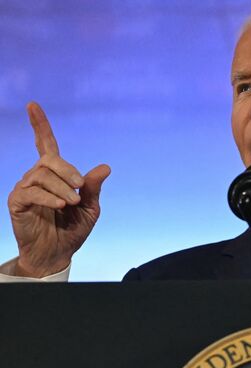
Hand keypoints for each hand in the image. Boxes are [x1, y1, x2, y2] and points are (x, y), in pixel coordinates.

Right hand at [7, 102, 110, 276]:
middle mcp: (38, 177)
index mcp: (56, 175)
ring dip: (61, 187)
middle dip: (68, 170)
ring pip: (41, 175)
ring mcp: (26, 188)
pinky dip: (48, 196)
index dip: (40, 125)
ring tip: (73, 202)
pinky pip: (30, 192)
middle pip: (49, 159)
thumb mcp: (90, 208)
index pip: (46, 145)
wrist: (59, 252)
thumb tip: (105, 167)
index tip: (33, 105)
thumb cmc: (73, 229)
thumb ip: (94, 188)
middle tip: (80, 187)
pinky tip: (59, 205)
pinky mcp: (18, 202)